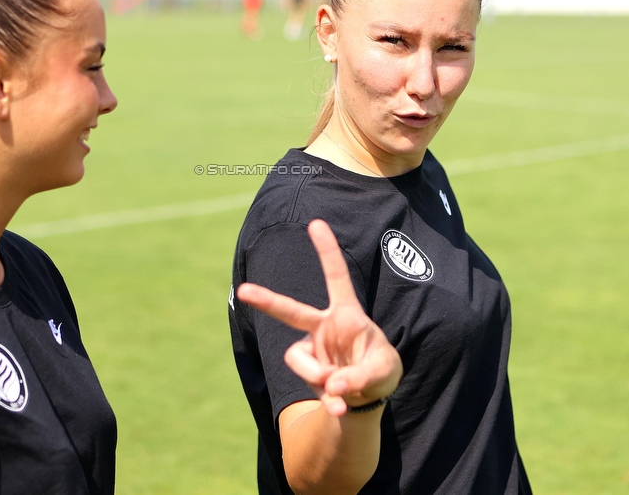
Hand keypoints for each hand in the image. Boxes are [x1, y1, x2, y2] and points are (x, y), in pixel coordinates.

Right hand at [237, 219, 402, 416]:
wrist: (365, 400)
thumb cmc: (380, 372)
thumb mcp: (384, 370)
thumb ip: (361, 375)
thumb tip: (331, 385)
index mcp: (347, 315)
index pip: (336, 277)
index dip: (326, 251)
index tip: (315, 223)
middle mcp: (324, 327)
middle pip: (291, 311)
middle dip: (267, 301)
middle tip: (243, 291)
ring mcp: (313, 351)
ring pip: (298, 359)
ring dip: (318, 376)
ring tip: (342, 390)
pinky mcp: (307, 372)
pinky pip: (307, 382)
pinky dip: (327, 399)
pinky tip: (340, 406)